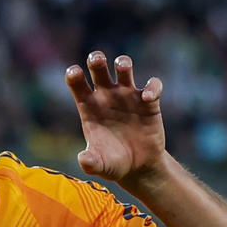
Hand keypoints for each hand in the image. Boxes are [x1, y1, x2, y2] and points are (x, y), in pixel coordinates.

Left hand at [65, 51, 166, 186]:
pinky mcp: (149, 102)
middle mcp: (106, 97)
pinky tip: (149, 98)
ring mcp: (128, 96)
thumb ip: (91, 162)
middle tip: (96, 59)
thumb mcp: (101, 165)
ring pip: (124, 69)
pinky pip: (152, 85)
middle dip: (97, 60)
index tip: (74, 72)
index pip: (77, 84)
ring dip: (123, 63)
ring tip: (122, 67)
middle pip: (98, 69)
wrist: (139, 167)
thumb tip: (83, 160)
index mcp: (89, 107)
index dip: (74, 75)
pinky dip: (152, 87)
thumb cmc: (113, 164)